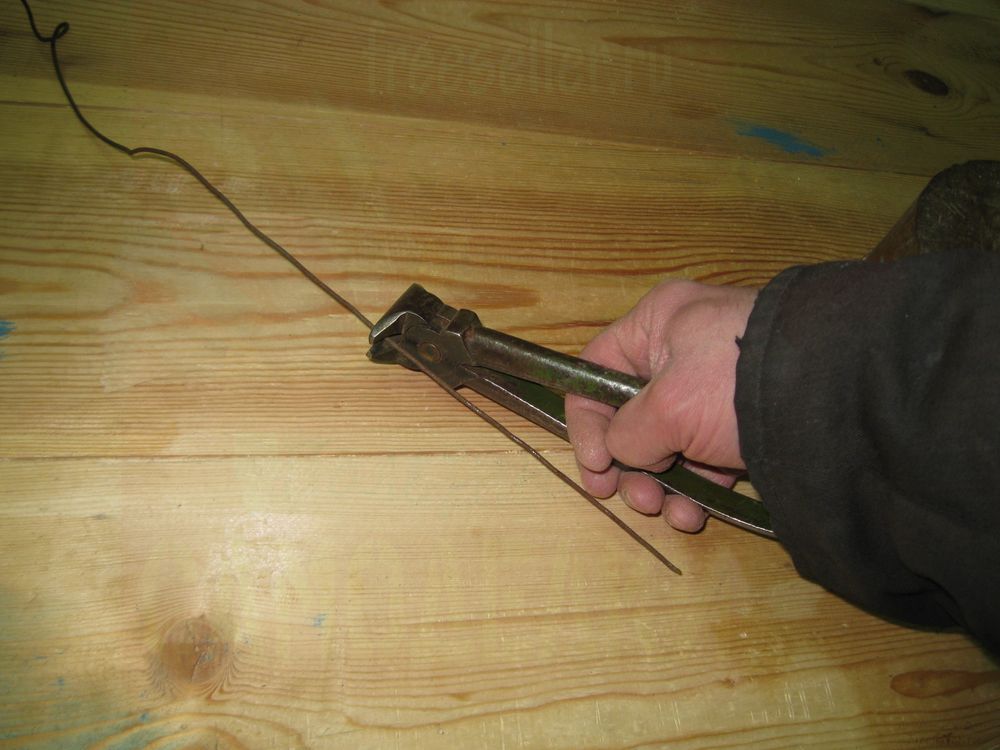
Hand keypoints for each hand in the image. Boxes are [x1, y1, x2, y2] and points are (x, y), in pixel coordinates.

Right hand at [565, 280, 756, 531]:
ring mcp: (716, 390)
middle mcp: (683, 352)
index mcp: (658, 324)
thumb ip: (627, 433)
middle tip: (633, 498)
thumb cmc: (736, 385)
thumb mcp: (669, 407)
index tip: (595, 465)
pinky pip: (704, 459)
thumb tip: (622, 453)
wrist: (836, 398)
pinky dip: (696, 488)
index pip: (597, 369)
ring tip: (670, 512)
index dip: (587, 421)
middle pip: (631, 415)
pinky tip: (696, 514)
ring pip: (667, 444)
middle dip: (628, 464)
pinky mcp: (743, 424)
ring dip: (660, 486)